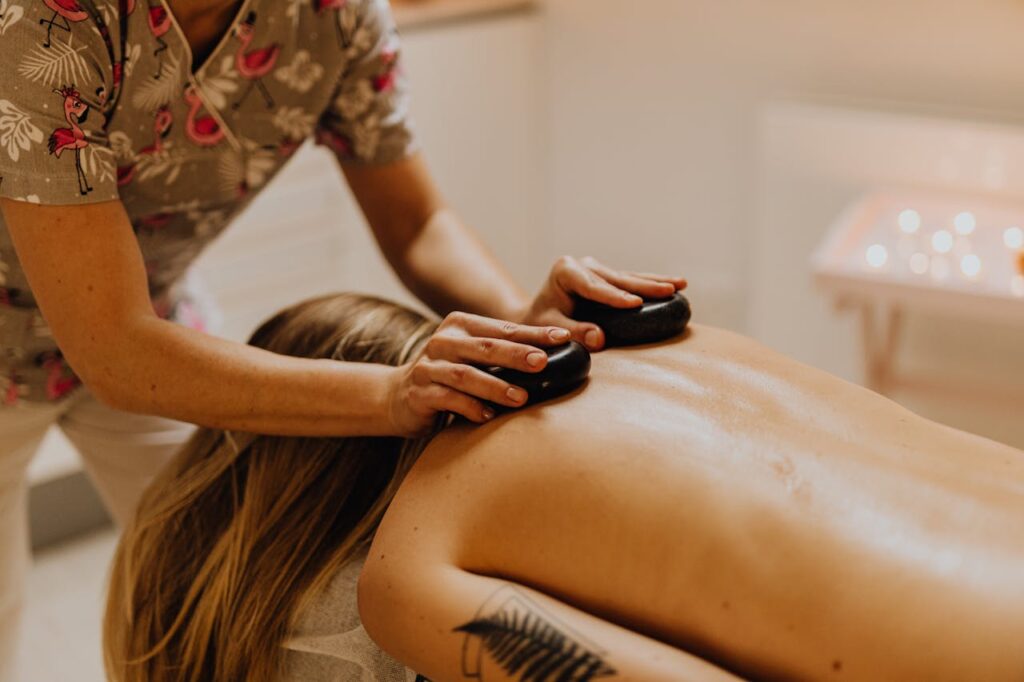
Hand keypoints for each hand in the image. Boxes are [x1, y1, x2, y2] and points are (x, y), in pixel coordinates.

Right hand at [385, 311, 571, 435]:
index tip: (563, 338)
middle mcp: (442, 341)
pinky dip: (470, 408)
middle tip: (544, 362)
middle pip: (486, 347)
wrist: (397, 396)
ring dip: (496, 387)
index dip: (534, 333)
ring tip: (523, 398)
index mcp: (460, 325)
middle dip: (517, 354)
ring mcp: (428, 367)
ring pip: (467, 375)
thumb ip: (502, 353)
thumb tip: (555, 355)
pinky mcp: (418, 393)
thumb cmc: (448, 375)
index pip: (503, 329)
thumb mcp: (472, 357)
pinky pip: (448, 400)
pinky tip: (489, 416)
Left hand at [517, 256, 686, 350]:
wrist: (537, 315)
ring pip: (629, 277)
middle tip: (668, 290)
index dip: (614, 296)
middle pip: (617, 278)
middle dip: (644, 285)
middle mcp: (583, 264)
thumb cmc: (540, 322)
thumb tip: (599, 338)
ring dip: (656, 281)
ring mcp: (597, 268)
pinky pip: (631, 281)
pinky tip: (675, 285)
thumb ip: (572, 332)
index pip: (593, 286)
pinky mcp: (607, 276)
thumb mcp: (549, 328)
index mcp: (565, 271)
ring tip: (681, 284)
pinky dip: (652, 283)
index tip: (635, 303)